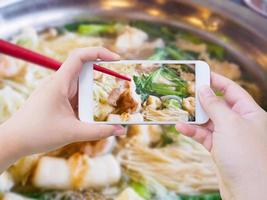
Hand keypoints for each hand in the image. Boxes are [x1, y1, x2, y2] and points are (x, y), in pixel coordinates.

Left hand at [0, 47, 125, 171]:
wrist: (13, 141)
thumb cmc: (37, 134)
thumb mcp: (73, 132)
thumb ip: (99, 131)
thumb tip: (121, 130)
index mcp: (60, 83)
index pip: (80, 56)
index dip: (99, 53)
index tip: (116, 58)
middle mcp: (59, 83)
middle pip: (85, 72)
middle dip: (104, 77)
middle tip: (121, 84)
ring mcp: (57, 92)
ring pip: (81, 86)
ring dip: (95, 93)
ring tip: (110, 104)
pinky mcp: (57, 101)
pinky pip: (76, 97)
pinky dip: (87, 103)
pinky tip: (93, 114)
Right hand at [176, 72, 266, 199]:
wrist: (248, 192)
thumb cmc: (245, 155)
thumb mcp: (229, 124)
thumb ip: (214, 105)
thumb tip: (203, 89)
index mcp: (250, 113)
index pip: (232, 90)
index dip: (217, 80)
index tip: (200, 73)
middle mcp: (241, 123)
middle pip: (218, 105)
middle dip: (201, 99)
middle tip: (185, 92)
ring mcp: (229, 136)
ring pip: (209, 121)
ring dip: (194, 117)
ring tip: (179, 109)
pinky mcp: (220, 149)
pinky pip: (204, 135)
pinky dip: (193, 131)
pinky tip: (181, 127)